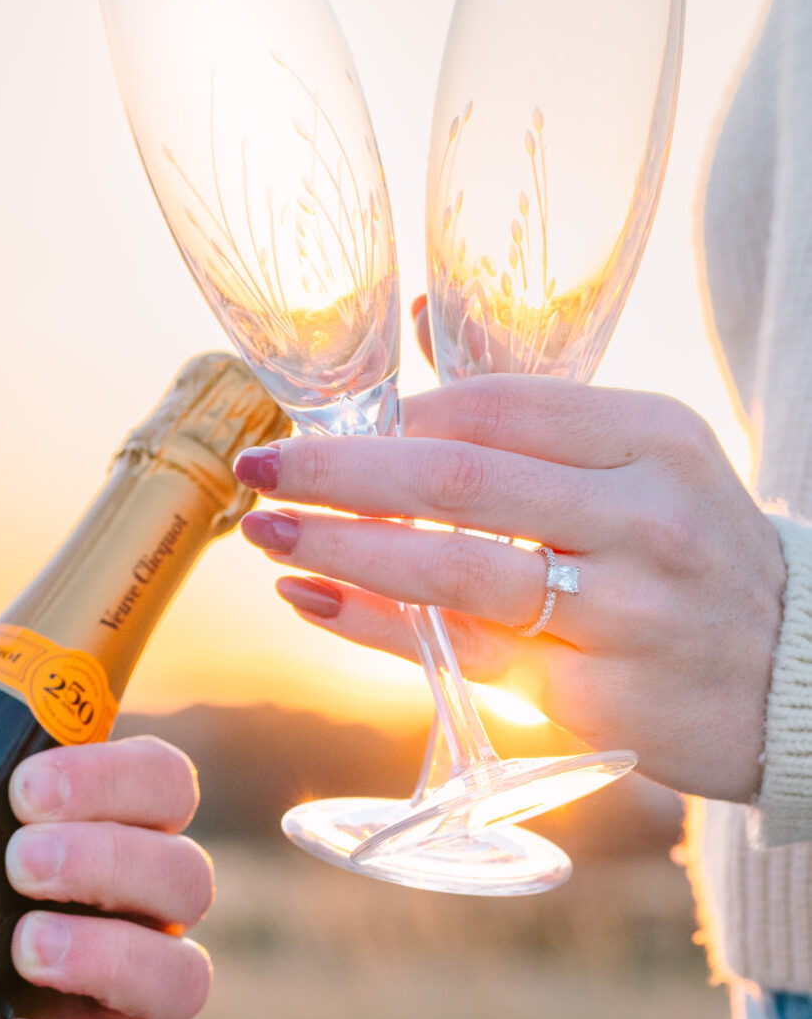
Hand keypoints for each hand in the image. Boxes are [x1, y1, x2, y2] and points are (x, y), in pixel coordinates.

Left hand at [0, 630, 213, 1018]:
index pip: (162, 787)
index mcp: (93, 820)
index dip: (119, 783)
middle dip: (113, 862)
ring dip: (116, 958)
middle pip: (187, 880)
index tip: (26, 789)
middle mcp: (117, 909)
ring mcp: (91, 1001)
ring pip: (179, 985)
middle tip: (18, 859)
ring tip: (23, 946)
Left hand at [233, 324, 783, 799]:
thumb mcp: (648, 461)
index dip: (397, 416)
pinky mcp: (598, 697)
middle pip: (462, 484)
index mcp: (653, 438)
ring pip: (456, 573)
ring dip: (344, 549)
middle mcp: (644, 519)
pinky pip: (464, 654)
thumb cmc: (690, 555)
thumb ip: (536, 412)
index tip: (320, 421)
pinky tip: (314, 598)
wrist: (796, 677)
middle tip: (261, 466)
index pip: (500, 408)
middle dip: (342, 473)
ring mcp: (623, 612)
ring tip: (266, 532)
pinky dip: (376, 627)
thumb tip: (413, 321)